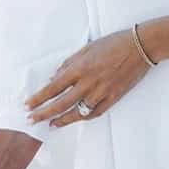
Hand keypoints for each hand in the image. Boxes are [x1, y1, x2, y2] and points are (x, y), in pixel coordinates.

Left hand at [24, 28, 151, 128]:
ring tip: (51, 124)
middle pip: (61, 103)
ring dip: (63, 120)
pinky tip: (76, 119)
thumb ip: (69, 64)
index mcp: (80, 68)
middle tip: (32, 120)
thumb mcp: (87, 48)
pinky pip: (96, 112)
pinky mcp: (114, 97)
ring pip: (78, 112)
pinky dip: (84, 117)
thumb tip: (55, 77)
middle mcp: (89, 82)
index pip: (53, 87)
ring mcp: (102, 92)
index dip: (38, 98)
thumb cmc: (114, 43)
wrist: (140, 47)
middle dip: (44, 113)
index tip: (28, 105)